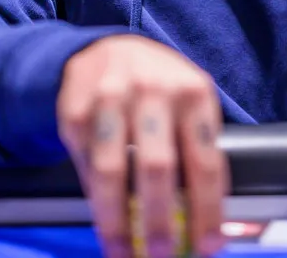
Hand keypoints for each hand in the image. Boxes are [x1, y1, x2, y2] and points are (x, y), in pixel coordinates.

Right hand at [57, 35, 227, 256]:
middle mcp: (152, 91)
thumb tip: (213, 224)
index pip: (205, 160)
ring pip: (111, 172)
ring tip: (123, 254)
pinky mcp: (74, 109)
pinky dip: (93, 199)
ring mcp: (109, 97)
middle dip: (159, 221)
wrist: (108, 49)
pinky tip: (103, 221)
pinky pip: (83, 165)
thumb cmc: (162, 88)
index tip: (209, 246)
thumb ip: (201, 152)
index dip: (208, 210)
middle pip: (157, 168)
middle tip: (162, 256)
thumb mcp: (191, 104)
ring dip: (117, 222)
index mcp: (193, 92)